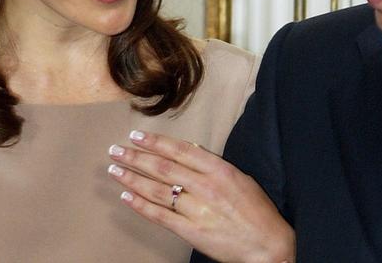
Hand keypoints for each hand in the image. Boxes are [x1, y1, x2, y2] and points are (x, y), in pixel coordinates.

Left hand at [107, 130, 294, 262]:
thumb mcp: (240, 178)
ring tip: (114, 169)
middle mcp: (206, 187)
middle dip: (136, 157)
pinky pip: (160, 216)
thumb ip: (213, 164)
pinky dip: (141, 205)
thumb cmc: (256, 211)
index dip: (155, 142)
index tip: (137, 136)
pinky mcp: (191, 232)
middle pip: (163, 168)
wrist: (267, 245)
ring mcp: (197, 210)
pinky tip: (126, 196)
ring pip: (157, 190)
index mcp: (219, 170)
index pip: (180, 150)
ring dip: (132, 178)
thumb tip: (189, 149)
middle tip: (116, 150)